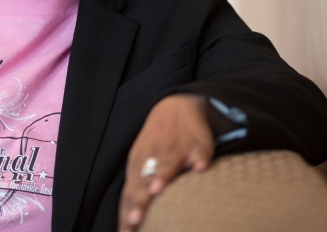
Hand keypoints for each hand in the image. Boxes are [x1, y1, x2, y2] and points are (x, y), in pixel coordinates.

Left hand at [118, 94, 214, 231]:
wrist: (175, 107)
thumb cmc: (155, 147)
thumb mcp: (141, 167)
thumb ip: (135, 195)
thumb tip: (125, 228)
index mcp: (137, 167)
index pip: (130, 193)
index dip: (127, 211)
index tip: (125, 231)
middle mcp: (153, 159)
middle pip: (144, 181)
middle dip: (140, 200)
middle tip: (135, 219)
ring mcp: (175, 149)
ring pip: (167, 164)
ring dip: (163, 177)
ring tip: (158, 190)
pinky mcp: (197, 143)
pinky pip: (199, 151)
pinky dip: (200, 159)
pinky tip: (201, 169)